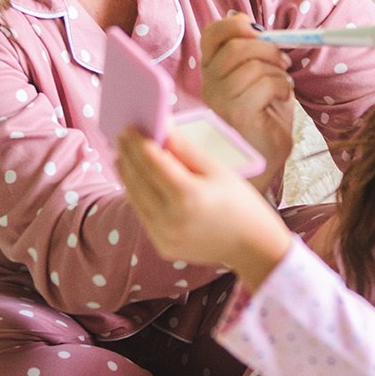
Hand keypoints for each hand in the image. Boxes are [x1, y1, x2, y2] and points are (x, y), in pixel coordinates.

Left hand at [115, 125, 291, 290]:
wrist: (253, 246)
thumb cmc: (240, 203)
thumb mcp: (218, 170)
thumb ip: (186, 151)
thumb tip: (163, 129)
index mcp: (188, 196)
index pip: (152, 163)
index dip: (138, 143)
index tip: (129, 129)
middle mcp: (171, 218)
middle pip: (138, 180)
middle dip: (127, 156)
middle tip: (121, 137)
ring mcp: (165, 236)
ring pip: (135, 199)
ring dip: (126, 176)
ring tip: (122, 156)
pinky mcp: (163, 247)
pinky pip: (143, 216)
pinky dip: (137, 196)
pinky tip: (136, 181)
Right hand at [201, 15, 294, 190]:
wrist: (262, 165)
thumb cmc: (261, 124)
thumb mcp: (258, 81)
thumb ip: (253, 54)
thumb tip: (252, 24)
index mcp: (211, 73)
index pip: (211, 35)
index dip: (234, 25)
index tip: (257, 30)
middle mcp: (208, 85)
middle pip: (235, 45)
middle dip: (267, 47)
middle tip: (282, 61)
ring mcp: (219, 101)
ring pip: (251, 63)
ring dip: (277, 69)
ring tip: (283, 85)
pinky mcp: (237, 114)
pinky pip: (263, 83)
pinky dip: (281, 85)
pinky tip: (283, 98)